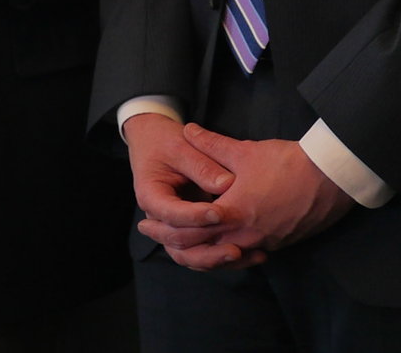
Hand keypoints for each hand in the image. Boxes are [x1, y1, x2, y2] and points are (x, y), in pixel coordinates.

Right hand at [123, 112, 245, 261]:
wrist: (154, 142)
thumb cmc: (165, 142)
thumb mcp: (181, 147)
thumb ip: (202, 166)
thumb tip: (227, 184)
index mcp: (150, 195)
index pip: (171, 213)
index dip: (195, 216)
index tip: (220, 212)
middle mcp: (158, 218)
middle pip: (177, 244)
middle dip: (207, 249)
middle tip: (235, 248)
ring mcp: (172, 227)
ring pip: (189, 255)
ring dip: (215, 259)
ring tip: (242, 255)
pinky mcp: (187, 230)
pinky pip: (201, 252)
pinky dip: (221, 257)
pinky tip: (249, 255)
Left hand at [153, 124, 354, 267]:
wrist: (331, 179)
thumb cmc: (288, 163)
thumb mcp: (245, 151)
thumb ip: (211, 144)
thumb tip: (189, 130)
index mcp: (232, 214)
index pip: (188, 231)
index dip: (163, 229)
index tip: (146, 224)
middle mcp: (244, 236)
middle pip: (200, 252)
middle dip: (174, 245)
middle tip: (156, 236)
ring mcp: (262, 244)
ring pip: (221, 258)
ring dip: (199, 253)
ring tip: (184, 243)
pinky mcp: (277, 245)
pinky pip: (243, 257)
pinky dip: (226, 254)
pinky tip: (220, 245)